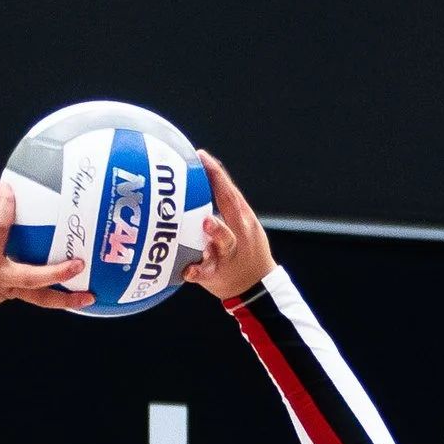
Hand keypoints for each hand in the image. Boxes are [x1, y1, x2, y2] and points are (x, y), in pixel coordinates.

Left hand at [0, 183, 87, 333]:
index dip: (68, 299)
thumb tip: (15, 253)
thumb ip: (2, 277)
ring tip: (9, 188)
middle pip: (34, 275)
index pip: (44, 297)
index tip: (90, 297)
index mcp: (7, 289)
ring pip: (0, 232)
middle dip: (58, 271)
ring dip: (6, 208)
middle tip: (79, 263)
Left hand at [184, 152, 275, 302]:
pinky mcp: (219, 275)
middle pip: (231, 207)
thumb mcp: (242, 227)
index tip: (200, 155)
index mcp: (243, 219)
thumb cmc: (245, 252)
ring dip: (217, 230)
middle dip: (219, 188)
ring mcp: (230, 254)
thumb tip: (203, 182)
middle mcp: (240, 233)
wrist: (258, 288)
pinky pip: (206, 272)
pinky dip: (196, 271)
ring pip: (225, 240)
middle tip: (204, 172)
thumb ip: (225, 208)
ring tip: (207, 222)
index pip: (230, 191)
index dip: (216, 173)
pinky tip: (186, 270)